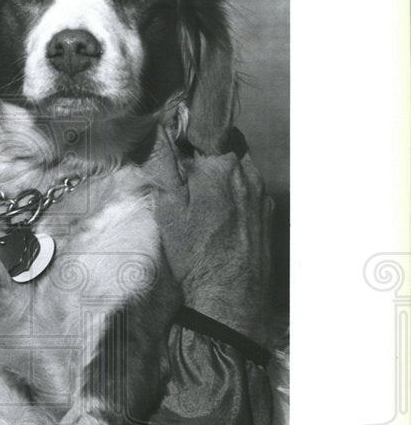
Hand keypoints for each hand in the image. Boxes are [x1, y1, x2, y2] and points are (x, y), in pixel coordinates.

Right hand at [149, 126, 272, 344]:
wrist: (228, 299)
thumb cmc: (195, 253)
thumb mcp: (169, 205)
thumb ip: (163, 161)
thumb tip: (157, 126)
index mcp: (223, 165)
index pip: (210, 127)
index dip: (191, 133)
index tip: (176, 145)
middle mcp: (249, 174)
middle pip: (228, 146)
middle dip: (208, 154)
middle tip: (185, 176)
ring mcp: (261, 196)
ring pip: (240, 170)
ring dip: (222, 176)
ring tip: (201, 203)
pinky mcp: (267, 217)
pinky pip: (249, 193)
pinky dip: (234, 197)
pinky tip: (218, 220)